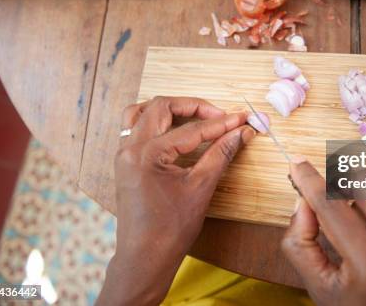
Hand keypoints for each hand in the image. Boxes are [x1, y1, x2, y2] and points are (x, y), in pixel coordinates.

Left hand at [97, 96, 254, 305]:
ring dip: (168, 109)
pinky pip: (135, 129)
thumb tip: (241, 133)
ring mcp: (123, 155)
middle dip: (193, 106)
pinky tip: (174, 131)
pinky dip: (155, 122)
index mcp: (147, 154)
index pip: (191, 130)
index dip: (221, 123)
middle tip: (219, 115)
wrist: (145, 257)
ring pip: (141, 113)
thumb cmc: (171, 228)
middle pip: (161, 107)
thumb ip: (221, 154)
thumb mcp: (201, 188)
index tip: (242, 119)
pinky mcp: (125, 163)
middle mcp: (130, 148)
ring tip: (194, 116)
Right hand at [282, 157, 365, 305]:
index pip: (333, 208)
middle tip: (318, 189)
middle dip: (337, 180)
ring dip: (353, 200)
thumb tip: (303, 203)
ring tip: (340, 225)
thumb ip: (301, 244)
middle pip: (365, 185)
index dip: (310, 181)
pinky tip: (362, 240)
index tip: (296, 162)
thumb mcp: (320, 289)